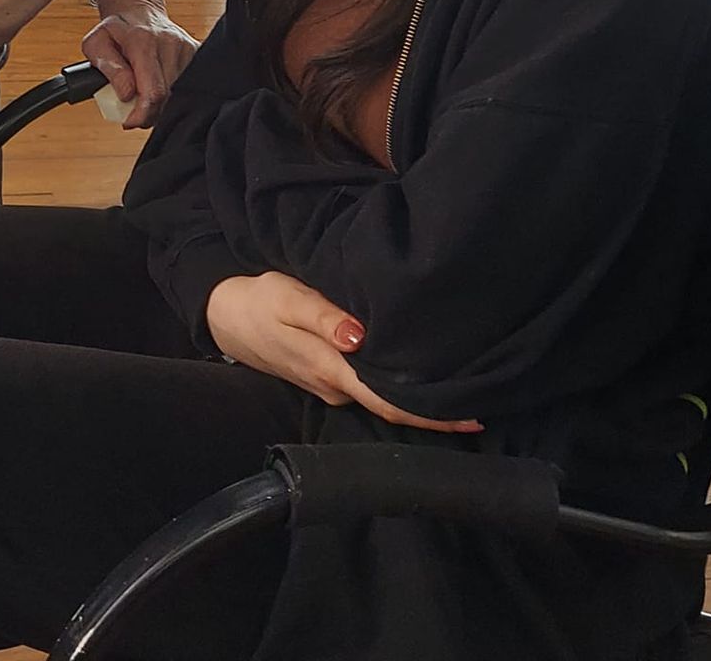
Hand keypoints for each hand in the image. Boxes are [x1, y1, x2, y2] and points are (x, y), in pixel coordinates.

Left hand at [82, 0, 197, 128]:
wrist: (138, 9)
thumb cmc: (115, 29)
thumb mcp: (96, 44)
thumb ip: (109, 68)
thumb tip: (126, 94)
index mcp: (143, 41)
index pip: (153, 91)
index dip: (142, 114)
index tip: (129, 121)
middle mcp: (170, 43)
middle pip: (168, 97)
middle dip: (149, 114)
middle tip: (133, 113)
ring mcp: (186, 47)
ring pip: (179, 94)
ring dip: (161, 105)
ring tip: (144, 98)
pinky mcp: (196, 51)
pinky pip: (189, 85)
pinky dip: (173, 94)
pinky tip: (160, 89)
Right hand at [204, 273, 480, 433]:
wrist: (226, 316)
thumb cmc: (261, 300)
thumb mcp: (289, 297)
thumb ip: (324, 317)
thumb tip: (359, 338)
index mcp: (331, 369)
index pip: (390, 402)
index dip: (430, 414)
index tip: (472, 413)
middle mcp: (336, 388)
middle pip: (393, 408)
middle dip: (436, 412)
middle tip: (484, 402)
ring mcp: (332, 387)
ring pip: (382, 400)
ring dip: (419, 400)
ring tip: (462, 386)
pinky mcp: (329, 377)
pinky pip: (370, 389)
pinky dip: (398, 387)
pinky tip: (418, 375)